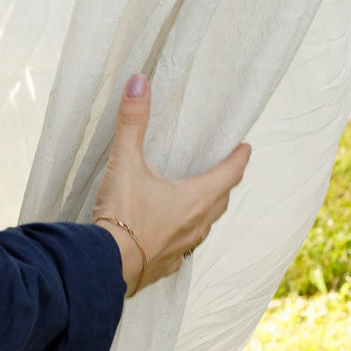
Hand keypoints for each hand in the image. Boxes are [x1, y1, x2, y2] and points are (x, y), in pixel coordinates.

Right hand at [89, 74, 250, 296]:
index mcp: (195, 199)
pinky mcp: (163, 268)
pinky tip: (172, 238)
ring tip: (200, 201)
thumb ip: (133, 121)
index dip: (239, 159)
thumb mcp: (126, 163)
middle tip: (225, 170)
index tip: (246, 147)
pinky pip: (182, 251)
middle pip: (220, 201)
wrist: (104, 267)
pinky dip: (183, 239)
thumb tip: (140, 82)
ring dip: (206, 213)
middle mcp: (195, 226)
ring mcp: (181, 250)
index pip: (229, 174)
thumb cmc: (121, 215)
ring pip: (204, 228)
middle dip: (225, 184)